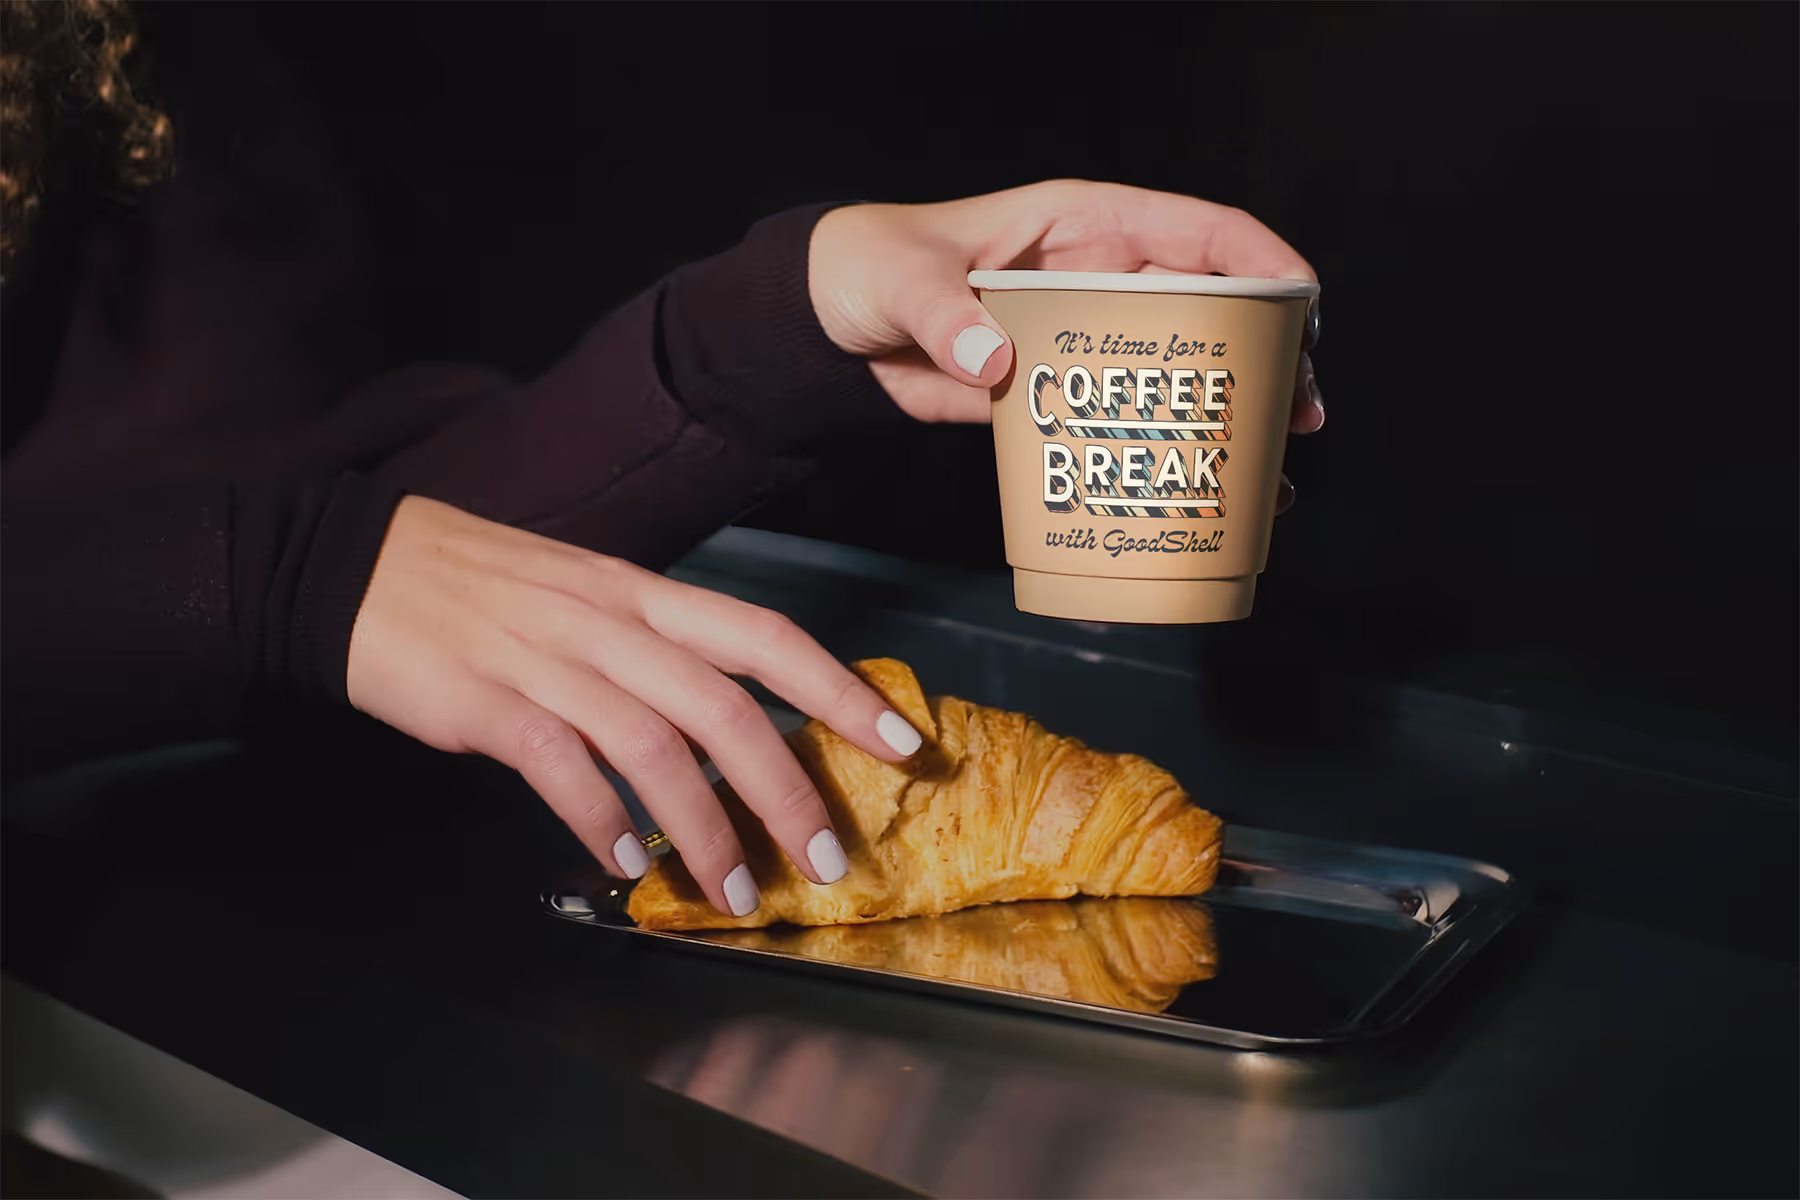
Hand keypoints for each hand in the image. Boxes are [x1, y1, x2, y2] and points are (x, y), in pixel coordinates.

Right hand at [346, 496, 923, 917]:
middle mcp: (608, 622)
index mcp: (640, 592)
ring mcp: (547, 660)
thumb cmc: (473, 583)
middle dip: (787, 787)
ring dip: (706, 829)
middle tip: (826, 857)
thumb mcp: (580, 593)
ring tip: (734, 891)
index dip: (838, 688)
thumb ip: (651, 645)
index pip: (763, 636)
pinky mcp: (486, 702)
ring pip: (655, 745)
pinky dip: (601, 817)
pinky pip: (561, 765)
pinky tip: (624, 862)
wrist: (350, 566)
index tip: (899, 740)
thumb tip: (720, 717)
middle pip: (725, 705)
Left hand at [809, 180, 1323, 510]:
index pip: (1196, 230)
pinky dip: (1160, 459)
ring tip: (1270, 477)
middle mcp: (1100, 279)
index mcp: (1082, 225)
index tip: (1304, 304)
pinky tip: (1191, 498)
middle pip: (1213, 310)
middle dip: (1268, 356)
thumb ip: (942, 311)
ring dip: (1229, 420)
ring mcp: (1084, 342)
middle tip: (1300, 413)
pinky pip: (1124, 424)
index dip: (1260, 260)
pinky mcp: (1056, 396)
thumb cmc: (866, 267)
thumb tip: (990, 357)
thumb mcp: (901, 276)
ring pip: (1180, 375)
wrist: (826, 327)